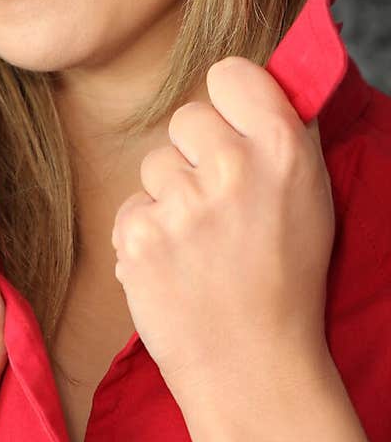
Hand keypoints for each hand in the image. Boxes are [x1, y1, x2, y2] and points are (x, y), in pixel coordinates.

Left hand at [110, 56, 335, 401]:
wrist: (253, 368)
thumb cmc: (285, 281)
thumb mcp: (309, 198)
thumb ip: (279, 136)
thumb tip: (255, 85)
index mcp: (282, 148)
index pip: (230, 73)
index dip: (228, 101)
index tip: (232, 127)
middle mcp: (232, 167)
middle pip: (185, 118)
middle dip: (195, 155)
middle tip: (220, 206)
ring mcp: (182, 203)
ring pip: (155, 166)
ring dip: (171, 199)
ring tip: (202, 247)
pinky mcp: (139, 235)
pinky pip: (131, 207)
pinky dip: (146, 235)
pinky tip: (176, 267)